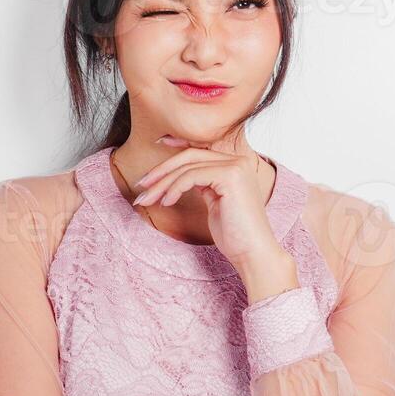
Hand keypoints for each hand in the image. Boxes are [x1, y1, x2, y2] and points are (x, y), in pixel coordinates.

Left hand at [131, 136, 284, 269]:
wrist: (253, 253)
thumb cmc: (234, 235)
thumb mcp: (215, 202)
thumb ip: (204, 184)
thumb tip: (181, 177)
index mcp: (236, 165)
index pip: (201, 149)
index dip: (178, 144)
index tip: (158, 142)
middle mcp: (238, 161)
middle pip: (190, 155)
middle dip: (162, 170)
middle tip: (142, 185)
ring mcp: (235, 167)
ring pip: (187, 166)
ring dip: (162, 183)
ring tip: (147, 199)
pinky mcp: (230, 177)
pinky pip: (191, 177)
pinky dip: (174, 188)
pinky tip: (166, 202)